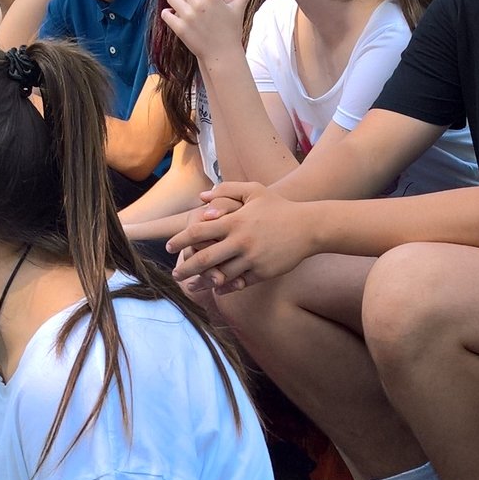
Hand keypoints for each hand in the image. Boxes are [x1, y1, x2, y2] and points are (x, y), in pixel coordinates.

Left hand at [161, 0, 255, 63]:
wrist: (223, 54)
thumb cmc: (231, 29)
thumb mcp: (239, 7)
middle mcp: (199, 4)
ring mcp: (188, 17)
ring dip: (177, 1)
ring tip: (184, 8)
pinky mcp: (180, 28)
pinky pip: (166, 13)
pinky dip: (169, 14)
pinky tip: (177, 17)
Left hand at [169, 182, 309, 289]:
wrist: (309, 227)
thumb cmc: (279, 207)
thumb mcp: (254, 190)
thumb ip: (226, 190)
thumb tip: (201, 198)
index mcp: (234, 221)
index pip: (198, 232)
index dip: (180, 240)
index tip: (169, 247)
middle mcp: (240, 241)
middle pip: (204, 258)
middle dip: (185, 268)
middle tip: (175, 273)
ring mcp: (251, 259)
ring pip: (219, 275)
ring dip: (202, 282)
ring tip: (191, 285)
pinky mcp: (262, 272)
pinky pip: (238, 284)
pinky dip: (225, 287)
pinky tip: (216, 288)